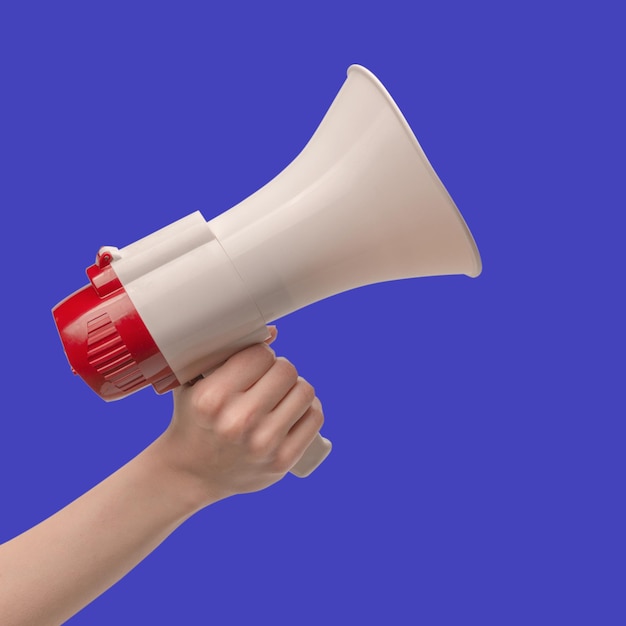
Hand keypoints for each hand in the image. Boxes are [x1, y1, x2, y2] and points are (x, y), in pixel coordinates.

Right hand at [157, 327, 323, 507]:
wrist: (189, 473)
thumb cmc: (194, 419)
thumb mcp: (195, 382)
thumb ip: (225, 353)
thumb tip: (272, 333)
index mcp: (212, 398)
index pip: (260, 354)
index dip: (259, 355)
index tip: (253, 364)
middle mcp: (237, 422)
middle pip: (286, 370)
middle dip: (279, 369)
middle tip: (268, 379)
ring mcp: (262, 444)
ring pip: (305, 391)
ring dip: (296, 387)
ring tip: (282, 394)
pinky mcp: (281, 461)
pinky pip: (315, 418)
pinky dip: (309, 409)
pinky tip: (295, 409)